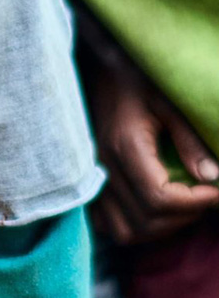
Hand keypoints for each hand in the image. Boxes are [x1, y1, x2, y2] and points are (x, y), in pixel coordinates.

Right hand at [86, 54, 218, 244]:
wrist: (100, 67)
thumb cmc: (137, 80)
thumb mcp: (170, 102)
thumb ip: (190, 141)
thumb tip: (213, 177)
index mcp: (125, 146)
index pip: (159, 198)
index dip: (195, 203)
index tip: (218, 192)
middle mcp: (104, 166)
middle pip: (146, 220)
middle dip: (184, 217)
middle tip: (205, 197)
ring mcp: (94, 175)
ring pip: (125, 230)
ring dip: (159, 228)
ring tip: (181, 207)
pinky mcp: (90, 178)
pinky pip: (105, 223)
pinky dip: (132, 225)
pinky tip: (152, 210)